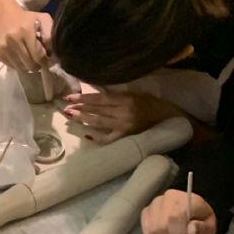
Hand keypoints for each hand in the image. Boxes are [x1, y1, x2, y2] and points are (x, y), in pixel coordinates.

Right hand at [0, 10, 50, 73]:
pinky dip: (18, 65)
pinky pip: (12, 66)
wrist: (2, 15)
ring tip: (31, 61)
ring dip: (27, 67)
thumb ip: (49, 34)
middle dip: (37, 66)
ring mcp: (4, 48)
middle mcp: (13, 40)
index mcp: (26, 31)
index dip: (44, 61)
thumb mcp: (42, 19)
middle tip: (39, 63)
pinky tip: (21, 58)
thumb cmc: (25, 18)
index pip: (37, 55)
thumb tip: (50, 52)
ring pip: (20, 68)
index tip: (46, 61)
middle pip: (29, 64)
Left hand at [63, 90, 179, 144]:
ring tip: (70, 116)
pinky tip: (87, 134)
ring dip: (84, 119)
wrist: (168, 119)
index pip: (100, 98)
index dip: (84, 98)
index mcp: (126, 99)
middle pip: (97, 109)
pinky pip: (109, 138)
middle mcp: (124, 111)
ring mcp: (124, 125)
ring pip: (99, 122)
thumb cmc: (151, 105)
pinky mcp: (126, 136)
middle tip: (65, 107)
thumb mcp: (136, 95)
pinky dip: (98, 137)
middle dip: (80, 108)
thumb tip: (96, 96)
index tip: (70, 97)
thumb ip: (118, 96)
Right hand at [140, 190, 216, 233]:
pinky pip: (147, 233)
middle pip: (161, 227)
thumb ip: (203, 229)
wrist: (191, 211)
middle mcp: (163, 199)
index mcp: (181, 199)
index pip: (174, 218)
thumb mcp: (209, 226)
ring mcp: (152, 207)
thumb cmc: (200, 220)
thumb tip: (192, 230)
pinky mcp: (145, 215)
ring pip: (152, 232)